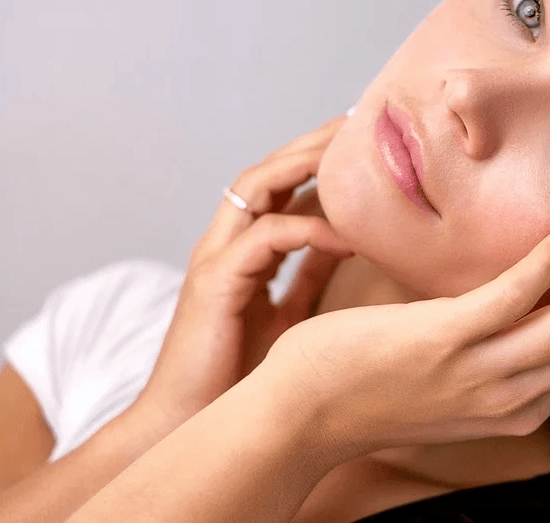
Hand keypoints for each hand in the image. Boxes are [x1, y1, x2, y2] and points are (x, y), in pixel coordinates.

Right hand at [132, 115, 353, 430]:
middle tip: (359, 124)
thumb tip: (347, 245)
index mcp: (241, 248)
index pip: (277, 185)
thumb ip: (308, 275)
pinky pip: (266, 238)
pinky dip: (308, 229)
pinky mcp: (215, 283)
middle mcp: (224, 243)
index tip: (360, 143)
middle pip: (267, 171)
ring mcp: (215, 259)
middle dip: (312, 144)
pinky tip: (346, 234)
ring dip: (305, 165)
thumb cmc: (239, 375)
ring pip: (256, 187)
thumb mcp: (287, 313)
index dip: (315, 159)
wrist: (188, 425)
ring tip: (351, 153)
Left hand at [259, 228, 549, 462]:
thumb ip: (503, 348)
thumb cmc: (379, 385)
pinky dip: (546, 269)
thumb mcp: (459, 379)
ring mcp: (477, 373)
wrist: (306, 412)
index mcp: (519, 404)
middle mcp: (510, 398)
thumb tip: (537, 299)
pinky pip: (506, 304)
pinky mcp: (440, 342)